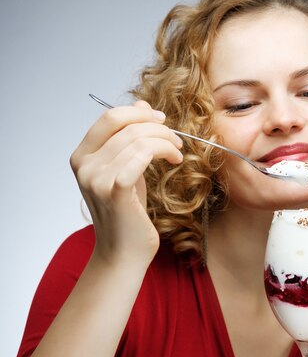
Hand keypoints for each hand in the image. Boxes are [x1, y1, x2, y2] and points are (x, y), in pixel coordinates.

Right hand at [70, 101, 182, 267]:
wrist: (124, 252)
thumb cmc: (128, 212)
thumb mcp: (128, 168)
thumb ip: (130, 138)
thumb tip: (141, 104)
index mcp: (81, 156)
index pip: (110, 117)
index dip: (139, 113)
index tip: (161, 120)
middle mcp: (84, 165)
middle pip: (126, 125)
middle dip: (157, 127)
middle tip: (176, 139)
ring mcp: (96, 178)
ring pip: (138, 139)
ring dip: (165, 141)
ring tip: (177, 153)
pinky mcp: (115, 191)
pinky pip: (141, 156)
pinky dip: (163, 152)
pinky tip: (174, 161)